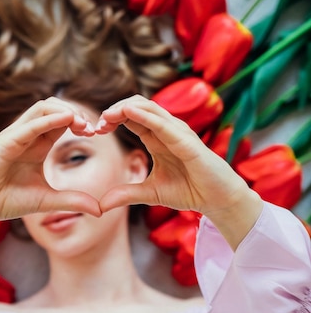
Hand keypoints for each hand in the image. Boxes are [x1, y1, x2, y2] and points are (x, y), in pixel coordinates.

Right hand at [0, 97, 100, 225]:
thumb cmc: (7, 201)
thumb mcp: (48, 201)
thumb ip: (73, 201)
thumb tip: (100, 210)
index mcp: (38, 144)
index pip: (62, 121)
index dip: (80, 122)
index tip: (96, 133)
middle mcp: (27, 135)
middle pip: (54, 108)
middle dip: (76, 113)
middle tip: (91, 127)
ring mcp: (15, 136)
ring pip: (41, 108)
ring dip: (64, 111)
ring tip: (81, 122)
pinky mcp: (4, 143)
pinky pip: (27, 125)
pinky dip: (47, 120)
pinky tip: (66, 120)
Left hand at [95, 95, 262, 248]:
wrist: (217, 200)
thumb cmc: (189, 191)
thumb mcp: (150, 193)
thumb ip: (126, 194)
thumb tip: (100, 206)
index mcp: (157, 138)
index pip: (131, 118)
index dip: (112, 119)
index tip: (95, 130)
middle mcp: (166, 130)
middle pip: (137, 106)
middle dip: (114, 110)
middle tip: (97, 123)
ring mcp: (178, 132)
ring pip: (149, 108)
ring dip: (125, 108)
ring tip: (106, 116)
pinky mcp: (187, 141)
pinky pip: (163, 123)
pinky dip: (145, 115)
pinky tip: (127, 112)